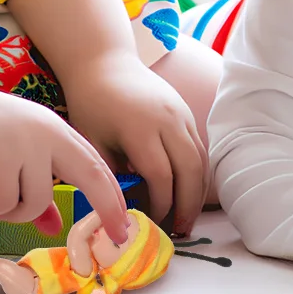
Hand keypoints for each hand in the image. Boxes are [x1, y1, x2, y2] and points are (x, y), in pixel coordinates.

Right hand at [0, 79, 129, 241]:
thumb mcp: (14, 152)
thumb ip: (36, 186)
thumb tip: (53, 224)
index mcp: (54, 129)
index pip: (95, 163)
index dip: (113, 195)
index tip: (124, 224)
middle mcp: (47, 133)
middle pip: (91, 175)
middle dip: (107, 209)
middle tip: (116, 238)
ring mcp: (25, 143)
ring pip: (38, 200)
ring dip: (16, 211)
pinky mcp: (0, 156)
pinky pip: (7, 202)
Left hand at [59, 52, 205, 235]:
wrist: (103, 61)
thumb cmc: (91, 103)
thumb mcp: (92, 142)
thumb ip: (111, 176)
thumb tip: (124, 212)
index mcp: (141, 127)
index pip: (161, 177)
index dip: (160, 205)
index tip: (151, 223)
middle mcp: (168, 120)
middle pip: (190, 171)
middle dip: (187, 206)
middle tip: (180, 232)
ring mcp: (181, 113)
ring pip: (201, 161)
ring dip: (197, 193)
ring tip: (186, 219)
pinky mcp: (186, 111)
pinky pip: (199, 149)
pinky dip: (197, 174)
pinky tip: (186, 193)